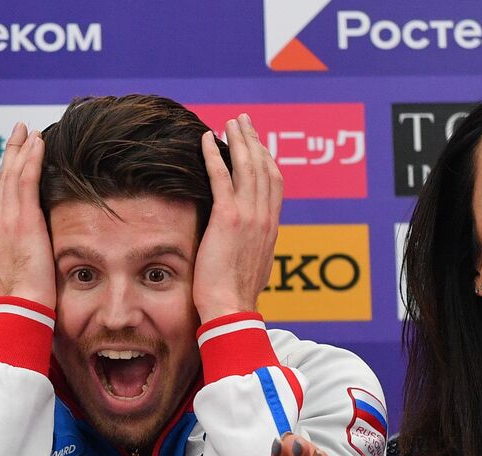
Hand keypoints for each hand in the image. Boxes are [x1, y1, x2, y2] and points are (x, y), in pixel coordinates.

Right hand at [0, 121, 52, 304]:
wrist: (20, 308)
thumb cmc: (24, 302)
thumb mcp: (20, 277)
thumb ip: (23, 260)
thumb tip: (34, 258)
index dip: (5, 178)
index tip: (13, 162)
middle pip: (1, 181)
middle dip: (10, 154)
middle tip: (19, 132)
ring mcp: (5, 220)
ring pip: (11, 175)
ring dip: (21, 149)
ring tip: (29, 130)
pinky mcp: (21, 219)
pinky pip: (25, 179)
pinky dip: (30, 157)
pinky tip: (38, 142)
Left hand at [192, 114, 282, 322]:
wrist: (232, 307)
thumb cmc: (236, 296)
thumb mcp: (252, 267)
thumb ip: (251, 249)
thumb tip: (247, 246)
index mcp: (271, 227)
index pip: (274, 184)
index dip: (266, 159)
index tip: (258, 144)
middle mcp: (264, 217)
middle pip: (264, 167)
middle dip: (254, 140)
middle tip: (244, 121)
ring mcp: (248, 216)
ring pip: (247, 167)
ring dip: (238, 140)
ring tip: (230, 122)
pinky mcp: (227, 218)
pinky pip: (221, 177)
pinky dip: (215, 155)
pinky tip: (207, 139)